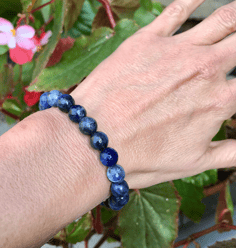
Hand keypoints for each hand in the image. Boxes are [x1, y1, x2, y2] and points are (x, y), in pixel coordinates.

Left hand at [69, 0, 235, 189]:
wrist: (94, 142)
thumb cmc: (140, 158)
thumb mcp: (193, 163)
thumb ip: (231, 153)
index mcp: (218, 101)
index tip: (232, 87)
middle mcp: (204, 69)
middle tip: (235, 49)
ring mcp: (176, 50)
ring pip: (223, 20)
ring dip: (235, 17)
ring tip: (235, 19)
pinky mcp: (146, 40)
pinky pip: (177, 9)